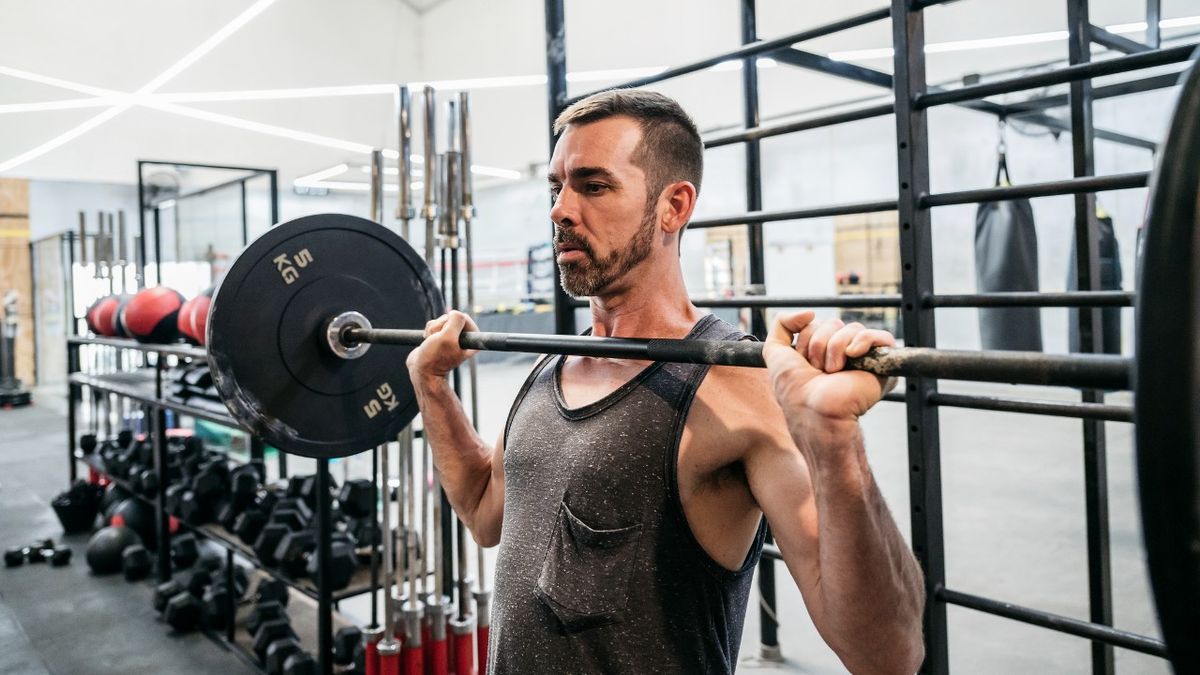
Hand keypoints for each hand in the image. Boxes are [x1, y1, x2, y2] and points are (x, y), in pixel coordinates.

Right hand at [405, 311, 479, 382]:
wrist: (420, 370)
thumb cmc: (434, 358)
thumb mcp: (448, 338)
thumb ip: (456, 321)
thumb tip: (455, 313)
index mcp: (471, 340)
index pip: (464, 318)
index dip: (452, 322)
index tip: (448, 334)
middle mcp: (463, 338)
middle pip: (450, 318)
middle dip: (440, 326)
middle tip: (437, 340)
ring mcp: (451, 337)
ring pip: (441, 321)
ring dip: (432, 329)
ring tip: (432, 342)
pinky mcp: (440, 337)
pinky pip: (434, 325)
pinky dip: (428, 331)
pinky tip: (427, 341)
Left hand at [762, 311, 896, 423]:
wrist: (813, 410)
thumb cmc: (795, 389)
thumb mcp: (775, 351)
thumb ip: (782, 324)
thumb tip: (810, 312)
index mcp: (823, 351)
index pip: (817, 324)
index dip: (805, 340)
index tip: (803, 363)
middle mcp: (844, 352)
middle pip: (834, 323)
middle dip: (819, 345)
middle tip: (818, 370)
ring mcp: (864, 358)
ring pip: (852, 328)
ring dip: (835, 349)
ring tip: (832, 372)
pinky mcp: (882, 363)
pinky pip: (882, 336)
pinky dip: (864, 341)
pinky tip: (853, 356)